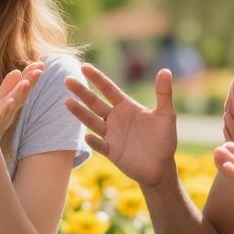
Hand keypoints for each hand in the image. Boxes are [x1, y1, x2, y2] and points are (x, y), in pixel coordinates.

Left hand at [0, 63, 44, 158]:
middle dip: (29, 83)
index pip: (22, 88)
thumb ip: (7, 87)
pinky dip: (0, 113)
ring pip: (10, 106)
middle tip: (39, 70)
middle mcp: (8, 111)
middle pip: (21, 95)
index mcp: (10, 103)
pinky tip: (4, 105)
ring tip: (25, 83)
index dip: (31, 76)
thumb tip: (18, 71)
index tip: (41, 63)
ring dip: (18, 95)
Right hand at [65, 65, 176, 187]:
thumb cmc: (164, 139)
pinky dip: (94, 142)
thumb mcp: (166, 115)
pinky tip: (87, 136)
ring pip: (92, 121)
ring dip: (80, 113)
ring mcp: (111, 135)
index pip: (108, 89)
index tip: (84, 67)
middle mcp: (115, 119)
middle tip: (67, 80)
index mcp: (126, 107)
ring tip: (67, 102)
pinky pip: (100, 145)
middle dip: (81, 92)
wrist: (161, 167)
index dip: (97, 78)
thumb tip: (165, 71)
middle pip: (94, 103)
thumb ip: (164, 93)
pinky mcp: (111, 151)